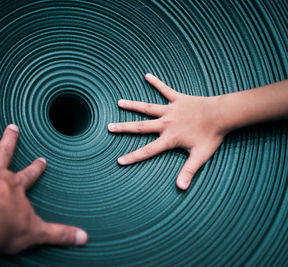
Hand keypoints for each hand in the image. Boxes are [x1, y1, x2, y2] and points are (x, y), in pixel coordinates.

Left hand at [0, 108, 87, 253]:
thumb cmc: (2, 228)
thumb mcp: (35, 232)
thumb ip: (59, 233)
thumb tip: (84, 238)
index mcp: (14, 187)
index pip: (29, 175)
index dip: (36, 168)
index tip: (41, 160)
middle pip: (5, 151)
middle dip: (10, 139)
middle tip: (13, 126)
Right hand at [108, 74, 224, 189]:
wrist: (221, 115)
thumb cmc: (211, 136)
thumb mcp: (200, 156)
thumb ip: (189, 171)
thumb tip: (181, 187)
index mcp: (170, 138)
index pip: (148, 150)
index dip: (133, 156)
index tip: (120, 160)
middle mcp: (166, 123)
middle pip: (140, 126)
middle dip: (123, 128)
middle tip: (109, 127)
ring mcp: (170, 110)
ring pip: (147, 107)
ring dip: (133, 105)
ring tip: (119, 102)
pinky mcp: (177, 99)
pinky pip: (165, 90)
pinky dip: (156, 83)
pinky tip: (147, 75)